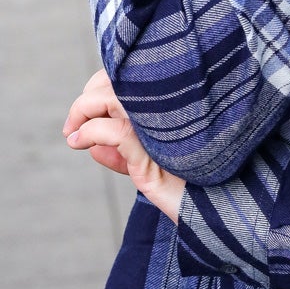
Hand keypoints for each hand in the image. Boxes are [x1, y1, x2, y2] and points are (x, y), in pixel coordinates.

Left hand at [63, 70, 185, 223]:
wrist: (216, 212)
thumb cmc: (191, 188)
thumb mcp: (149, 165)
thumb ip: (123, 153)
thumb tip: (91, 145)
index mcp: (174, 106)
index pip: (131, 76)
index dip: (101, 86)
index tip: (85, 114)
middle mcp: (169, 109)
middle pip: (119, 80)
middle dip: (88, 97)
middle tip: (72, 125)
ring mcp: (162, 127)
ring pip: (111, 97)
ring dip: (82, 110)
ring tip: (73, 133)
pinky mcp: (153, 152)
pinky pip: (114, 131)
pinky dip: (89, 132)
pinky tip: (80, 143)